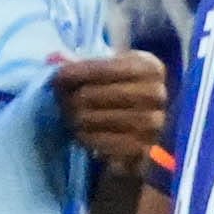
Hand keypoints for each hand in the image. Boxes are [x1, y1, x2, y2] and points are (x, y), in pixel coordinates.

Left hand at [52, 49, 168, 168]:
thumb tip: (56, 65)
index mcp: (150, 67)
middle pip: (102, 94)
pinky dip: (89, 138)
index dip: (79, 72)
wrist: (137, 129)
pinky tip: (81, 134)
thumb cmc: (117, 91)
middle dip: (76, 97)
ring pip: (101, 119)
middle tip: (61, 101)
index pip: (107, 67)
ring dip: (79, 119)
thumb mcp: (107, 71)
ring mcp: (154, 123)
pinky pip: (107, 143)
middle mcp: (157, 94)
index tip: (58, 77)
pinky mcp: (145, 148)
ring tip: (70, 117)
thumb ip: (83, 66)